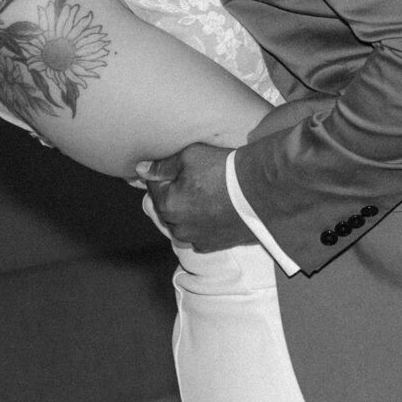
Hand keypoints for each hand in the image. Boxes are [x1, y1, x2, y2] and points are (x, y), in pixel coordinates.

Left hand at [136, 142, 258, 251]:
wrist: (260, 188)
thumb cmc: (224, 169)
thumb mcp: (190, 156)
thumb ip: (162, 166)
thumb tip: (141, 169)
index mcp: (167, 205)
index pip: (154, 187)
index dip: (165, 174)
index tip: (181, 168)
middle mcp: (178, 227)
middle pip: (168, 207)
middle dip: (176, 194)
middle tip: (197, 179)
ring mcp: (197, 238)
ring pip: (184, 222)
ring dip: (189, 210)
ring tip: (209, 194)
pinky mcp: (215, 245)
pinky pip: (201, 233)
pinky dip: (205, 223)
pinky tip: (217, 208)